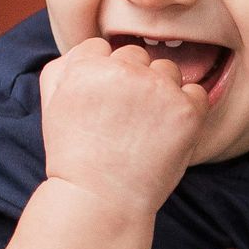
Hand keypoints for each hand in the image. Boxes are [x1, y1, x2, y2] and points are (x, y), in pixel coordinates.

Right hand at [39, 37, 209, 221]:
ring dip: (162, 92)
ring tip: (145, 130)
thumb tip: (93, 49)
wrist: (100, 200)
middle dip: (133, 82)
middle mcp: (122, 69)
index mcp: (86, 64)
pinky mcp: (185, 109)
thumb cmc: (75, 158)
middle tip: (125, 121)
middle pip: (137, 56)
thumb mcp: (52, 105)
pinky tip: (168, 134)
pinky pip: (196, 93)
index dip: (104, 77)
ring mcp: (157, 88)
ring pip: (168, 70)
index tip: (104, 106)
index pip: (103, 48)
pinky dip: (187, 110)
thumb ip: (66, 67)